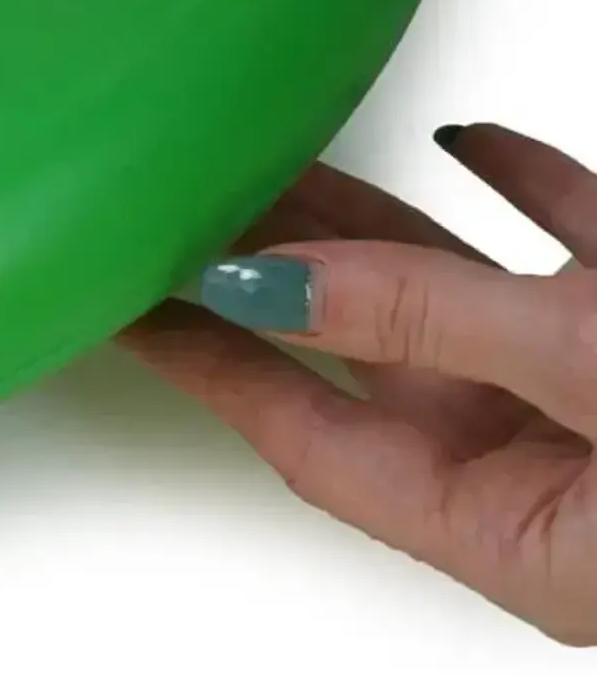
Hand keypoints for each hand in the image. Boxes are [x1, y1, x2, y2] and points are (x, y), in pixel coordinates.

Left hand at [122, 126, 596, 643]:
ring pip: (465, 295)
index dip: (209, 366)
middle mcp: (560, 473)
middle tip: (185, 199)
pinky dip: (521, 188)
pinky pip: (575, 245)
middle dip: (277, 266)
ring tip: (275, 153)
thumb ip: (433, 321)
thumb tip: (277, 285)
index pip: (313, 441)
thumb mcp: (588, 371)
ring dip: (376, 223)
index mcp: (525, 536)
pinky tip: (463, 139)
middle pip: (379, 355)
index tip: (124, 307)